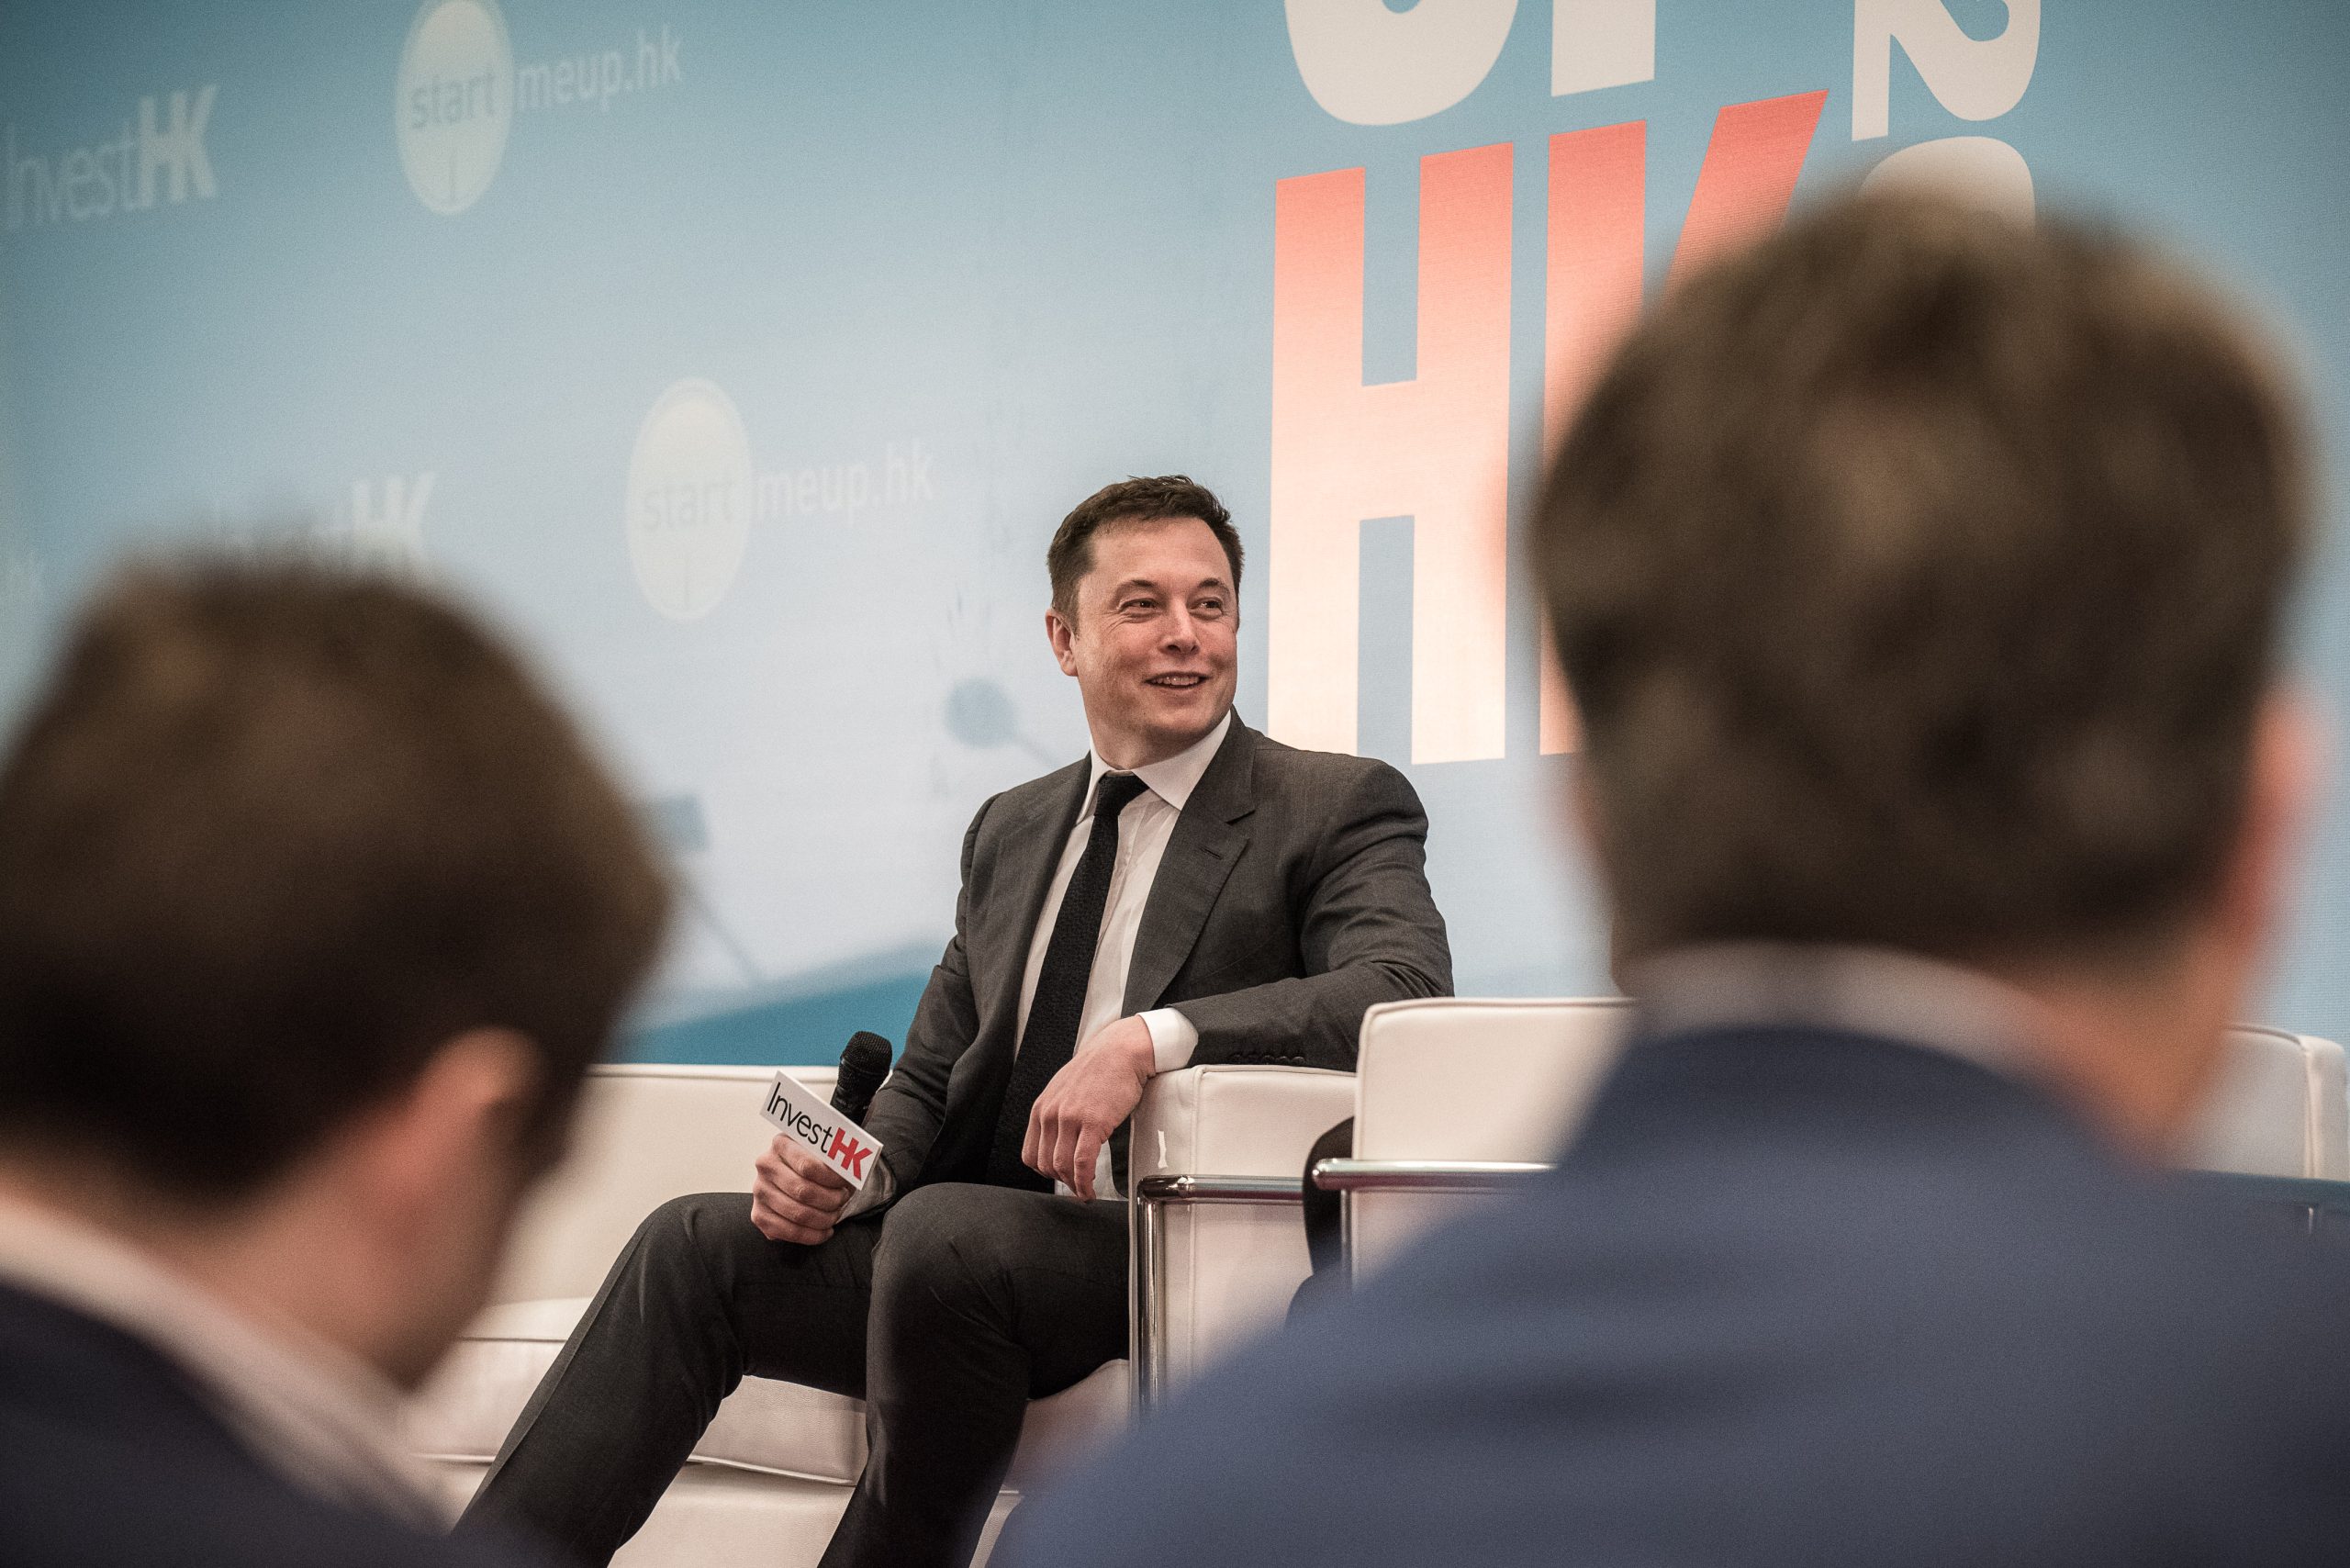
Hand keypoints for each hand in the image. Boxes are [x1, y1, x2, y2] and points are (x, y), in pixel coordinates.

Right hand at [750, 1134, 852, 1243]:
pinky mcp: (759, 1215)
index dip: (832, 1179)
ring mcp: (760, 1191)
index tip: (846, 1183)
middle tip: (843, 1199)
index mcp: (781, 1143)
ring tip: (836, 1214)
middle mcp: (766, 1166)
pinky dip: (813, 1236)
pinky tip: (825, 1231)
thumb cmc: (816, 1164)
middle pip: (803, 1191)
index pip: (808, 1166)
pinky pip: (788, 1232)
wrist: (794, 1175)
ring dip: (825, 1219)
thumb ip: (837, 1157)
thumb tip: (852, 1168)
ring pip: (798, 1214)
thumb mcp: (825, 1153)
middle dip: (831, 1200)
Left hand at [1023, 1015, 1155, 1198]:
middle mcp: (1051, 1114)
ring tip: (1085, 1190)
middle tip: (1076, 1186)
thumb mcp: (1064, 1091)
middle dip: (1061, 1182)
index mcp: (1042, 1108)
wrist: (1120, 1051)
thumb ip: (1057, 1115)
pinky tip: (1090, 1188)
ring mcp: (1070, 1118)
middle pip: (1045, 1164)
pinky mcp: (1093, 1122)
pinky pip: (1083, 1163)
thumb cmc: (1098, 1070)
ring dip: (1074, 1186)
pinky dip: (1084, 1183)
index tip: (1060, 1177)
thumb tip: (1060, 1143)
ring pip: (1062, 1167)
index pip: (1030, 1154)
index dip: (1045, 1172)